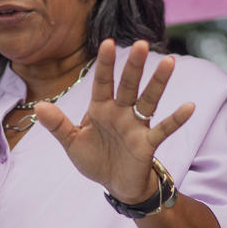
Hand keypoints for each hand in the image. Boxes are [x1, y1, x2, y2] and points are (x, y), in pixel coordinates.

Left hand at [34, 39, 194, 202]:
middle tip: (142, 44)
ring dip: (158, 83)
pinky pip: (163, 129)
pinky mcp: (148, 143)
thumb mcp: (72, 142)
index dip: (105, 64)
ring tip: (169, 62)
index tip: (108, 42)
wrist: (115, 185)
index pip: (102, 82)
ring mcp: (136, 126)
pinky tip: (189, 106)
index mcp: (100, 109)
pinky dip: (176, 119)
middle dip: (134, 66)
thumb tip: (37, 106)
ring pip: (149, 100)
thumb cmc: (95, 159)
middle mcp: (120, 112)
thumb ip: (57, 125)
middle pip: (128, 85)